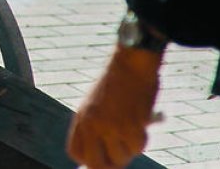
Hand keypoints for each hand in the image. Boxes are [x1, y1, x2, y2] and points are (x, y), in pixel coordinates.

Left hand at [67, 45, 161, 168]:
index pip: (76, 153)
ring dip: (130, 148)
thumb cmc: (119, 82)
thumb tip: (105, 158)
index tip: (102, 157)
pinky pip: (138, 147)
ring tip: (133, 128)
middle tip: (121, 159)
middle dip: (110, 166)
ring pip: (121, 157)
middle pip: (96, 164)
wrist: (132, 61)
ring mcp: (110, 127)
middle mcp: (92, 125)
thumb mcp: (98, 103)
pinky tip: (142, 122)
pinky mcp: (130, 126)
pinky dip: (143, 138)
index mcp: (82, 117)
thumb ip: (96, 127)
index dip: (89, 160)